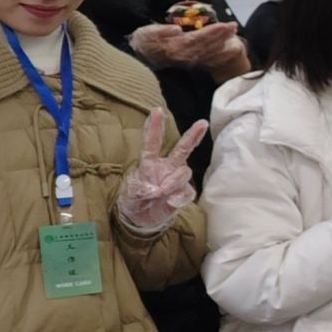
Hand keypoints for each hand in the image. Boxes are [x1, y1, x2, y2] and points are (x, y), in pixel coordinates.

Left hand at [116, 109, 205, 234]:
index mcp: (150, 164)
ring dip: (174, 181)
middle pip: (182, 149)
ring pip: (185, 172)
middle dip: (193, 135)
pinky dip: (179, 197)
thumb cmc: (133, 201)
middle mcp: (167, 168)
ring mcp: (176, 180)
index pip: (152, 143)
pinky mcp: (183, 193)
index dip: (154, 127)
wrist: (141, 221)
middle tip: (203, 123)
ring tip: (163, 192)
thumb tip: (157, 189)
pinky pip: (188, 191)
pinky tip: (171, 202)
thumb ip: (140, 189)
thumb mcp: (128, 195)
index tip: (157, 110)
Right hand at [131, 21, 243, 75]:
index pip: (197, 39)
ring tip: (233, 31)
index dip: (212, 33)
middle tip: (234, 26)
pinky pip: (205, 57)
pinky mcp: (187, 60)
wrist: (137, 55)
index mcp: (175, 46)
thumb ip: (160, 32)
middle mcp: (183, 54)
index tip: (225, 26)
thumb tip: (176, 30)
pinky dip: (217, 53)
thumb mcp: (146, 34)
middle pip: (206, 45)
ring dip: (221, 41)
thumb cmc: (143, 41)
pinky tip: (227, 47)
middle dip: (220, 35)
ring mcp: (185, 58)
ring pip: (207, 51)